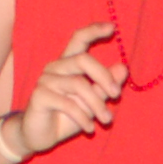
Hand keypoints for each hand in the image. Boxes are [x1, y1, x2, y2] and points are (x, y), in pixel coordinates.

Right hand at [2, 22, 123, 162]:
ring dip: (97, 104)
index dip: (94, 31)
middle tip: (116, 95)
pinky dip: (83, 117)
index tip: (112, 27)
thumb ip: (105, 86)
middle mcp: (55, 67)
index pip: (78, 39)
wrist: (40, 136)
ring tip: (106, 120)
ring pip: (78, 84)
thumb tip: (123, 68)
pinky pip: (68, 104)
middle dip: (104, 77)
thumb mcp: (91, 102)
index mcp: (68, 63)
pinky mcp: (39, 96)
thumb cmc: (67, 117)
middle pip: (83, 59)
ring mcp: (45, 80)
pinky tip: (90, 128)